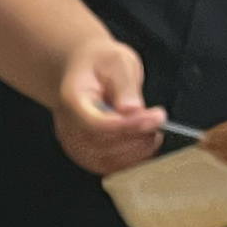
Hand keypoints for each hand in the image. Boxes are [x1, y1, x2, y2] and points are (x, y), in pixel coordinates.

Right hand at [53, 32, 165, 174]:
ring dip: (134, 152)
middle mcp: (68, 128)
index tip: (156, 117)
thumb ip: (124, 84)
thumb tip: (133, 109)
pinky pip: (107, 166)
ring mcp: (74, 145)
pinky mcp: (85, 155)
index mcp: (72, 101)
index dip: (128, 125)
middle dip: (136, 137)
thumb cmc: (98, 64)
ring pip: (105, 160)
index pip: (97, 123)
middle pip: (101, 145)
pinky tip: (144, 146)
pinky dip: (129, 160)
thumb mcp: (116, 60)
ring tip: (154, 133)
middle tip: (158, 122)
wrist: (81, 72)